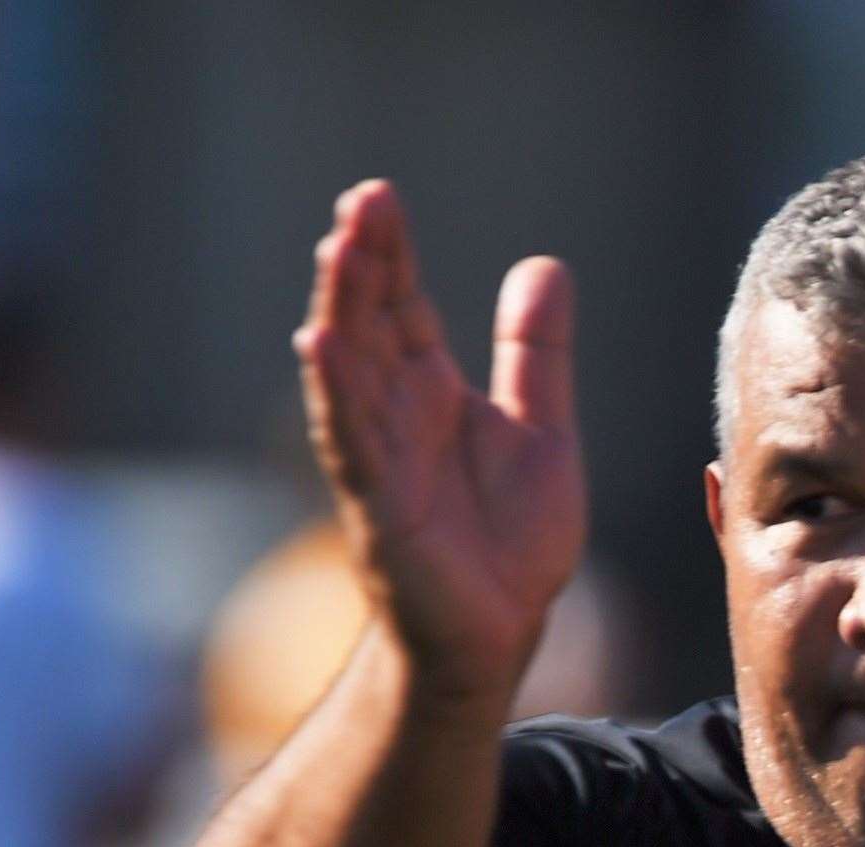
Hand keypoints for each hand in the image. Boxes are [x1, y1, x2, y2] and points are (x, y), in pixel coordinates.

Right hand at [295, 180, 585, 700]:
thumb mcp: (543, 433)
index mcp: (432, 396)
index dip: (391, 255)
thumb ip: (536, 356)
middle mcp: (397, 419)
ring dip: (342, 313)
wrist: (503, 633)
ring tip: (337, 250)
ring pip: (353, 375)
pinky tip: (321, 346)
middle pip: (371, 328)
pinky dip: (337, 395)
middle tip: (361, 202)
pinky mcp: (381, 511)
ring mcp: (382, 462)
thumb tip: (544, 266)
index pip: (402, 308)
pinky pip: (354, 444)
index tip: (379, 197)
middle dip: (364, 266)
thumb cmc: (511, 542)